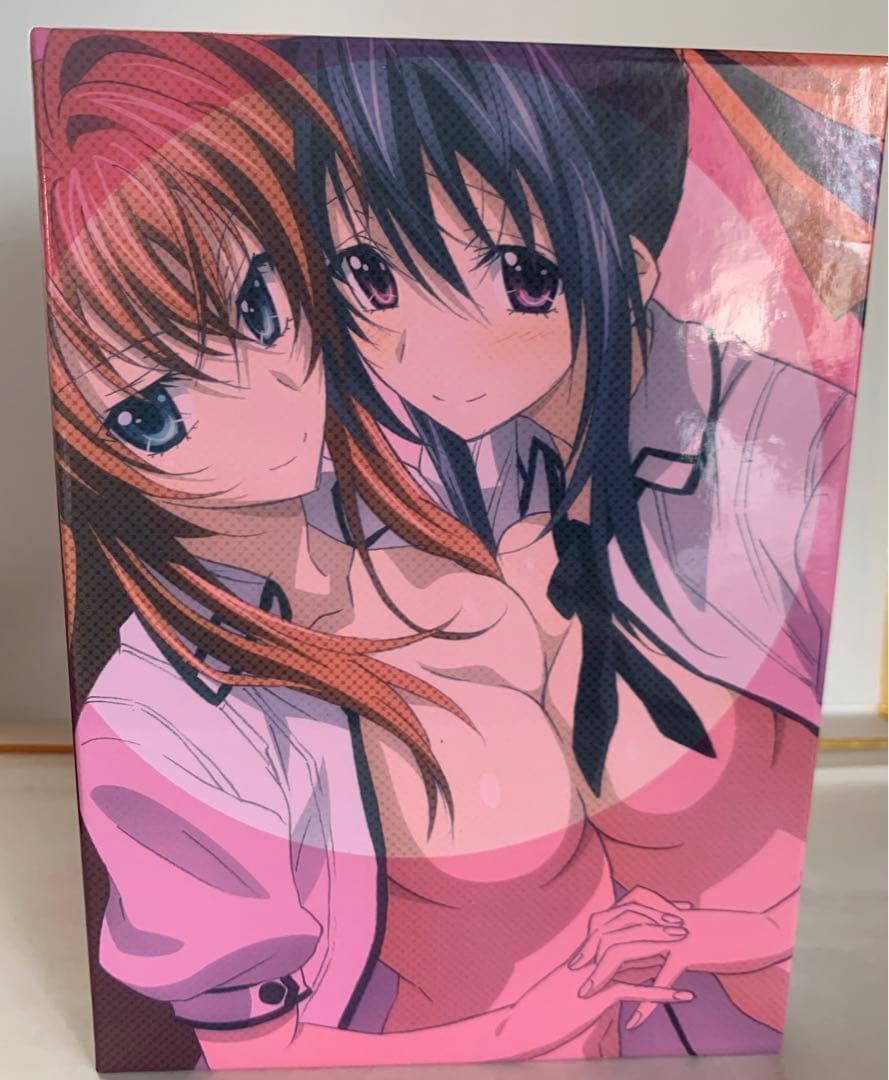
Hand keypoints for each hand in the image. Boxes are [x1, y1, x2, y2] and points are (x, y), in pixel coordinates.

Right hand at [499, 907, 696, 1058]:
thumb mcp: (584, 982)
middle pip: (628, 924)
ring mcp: (593, 972)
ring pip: (630, 948)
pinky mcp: (596, 997)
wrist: (528, 1021)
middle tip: (685, 920)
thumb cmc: (553, 1004)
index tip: (673, 909)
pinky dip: (660, 992)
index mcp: (590, 947)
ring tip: (685, 942)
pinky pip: (632, 990)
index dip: (649, 911)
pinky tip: (684, 995)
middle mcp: (591, 953)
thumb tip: (634, 970)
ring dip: (660, 944)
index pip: (622, 916)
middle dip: (658, 920)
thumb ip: (608, 972)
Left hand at [573, 889, 792, 1031]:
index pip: (610, 924)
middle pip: (611, 936)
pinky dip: (646, 1003)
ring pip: (628, 955)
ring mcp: (670, 934)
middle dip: (588, 958)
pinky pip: (661, 980)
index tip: (574, 962)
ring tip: (589, 997)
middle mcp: (656, 919)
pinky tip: (632, 1021)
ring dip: (605, 978)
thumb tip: (631, 955)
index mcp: (652, 911)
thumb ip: (653, 941)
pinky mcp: (688, 951)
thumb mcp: (678, 936)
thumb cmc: (714, 936)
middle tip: (571, 978)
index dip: (590, 942)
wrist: (749, 933)